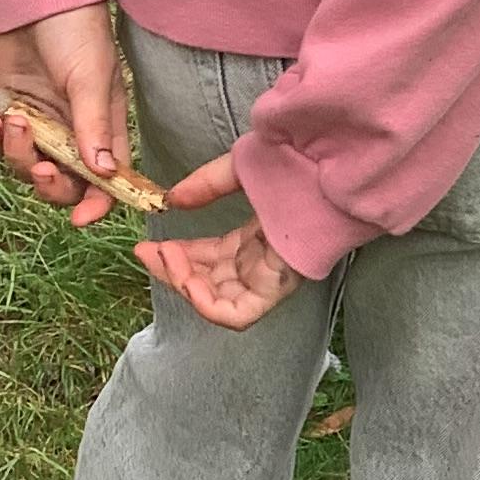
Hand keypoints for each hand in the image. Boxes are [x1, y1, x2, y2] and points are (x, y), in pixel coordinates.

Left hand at [0, 6, 133, 227]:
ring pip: (25, 165)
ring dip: (14, 153)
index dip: (96, 204)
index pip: (107, 180)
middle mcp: (73, 133)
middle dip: (47, 182)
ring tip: (8, 120)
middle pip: (62, 183)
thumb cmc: (75, 30)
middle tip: (37, 166)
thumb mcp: (90, 77)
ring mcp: (39, 124)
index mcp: (105, 128)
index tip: (80, 219)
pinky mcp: (9, 111)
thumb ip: (93, 126)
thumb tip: (103, 174)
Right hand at [135, 147, 305, 329]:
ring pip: (218, 302)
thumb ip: (207, 185)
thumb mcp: (241, 170)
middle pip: (209, 282)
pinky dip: (205, 303)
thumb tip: (172, 199)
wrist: (331, 168)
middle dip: (173, 271)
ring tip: (163, 257)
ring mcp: (269, 278)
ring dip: (182, 284)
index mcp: (256, 240)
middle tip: (147, 252)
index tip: (150, 246)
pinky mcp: (277, 288)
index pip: (210, 260)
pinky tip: (186, 278)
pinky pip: (236, 314)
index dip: (178, 257)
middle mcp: (261, 263)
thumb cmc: (298, 166)